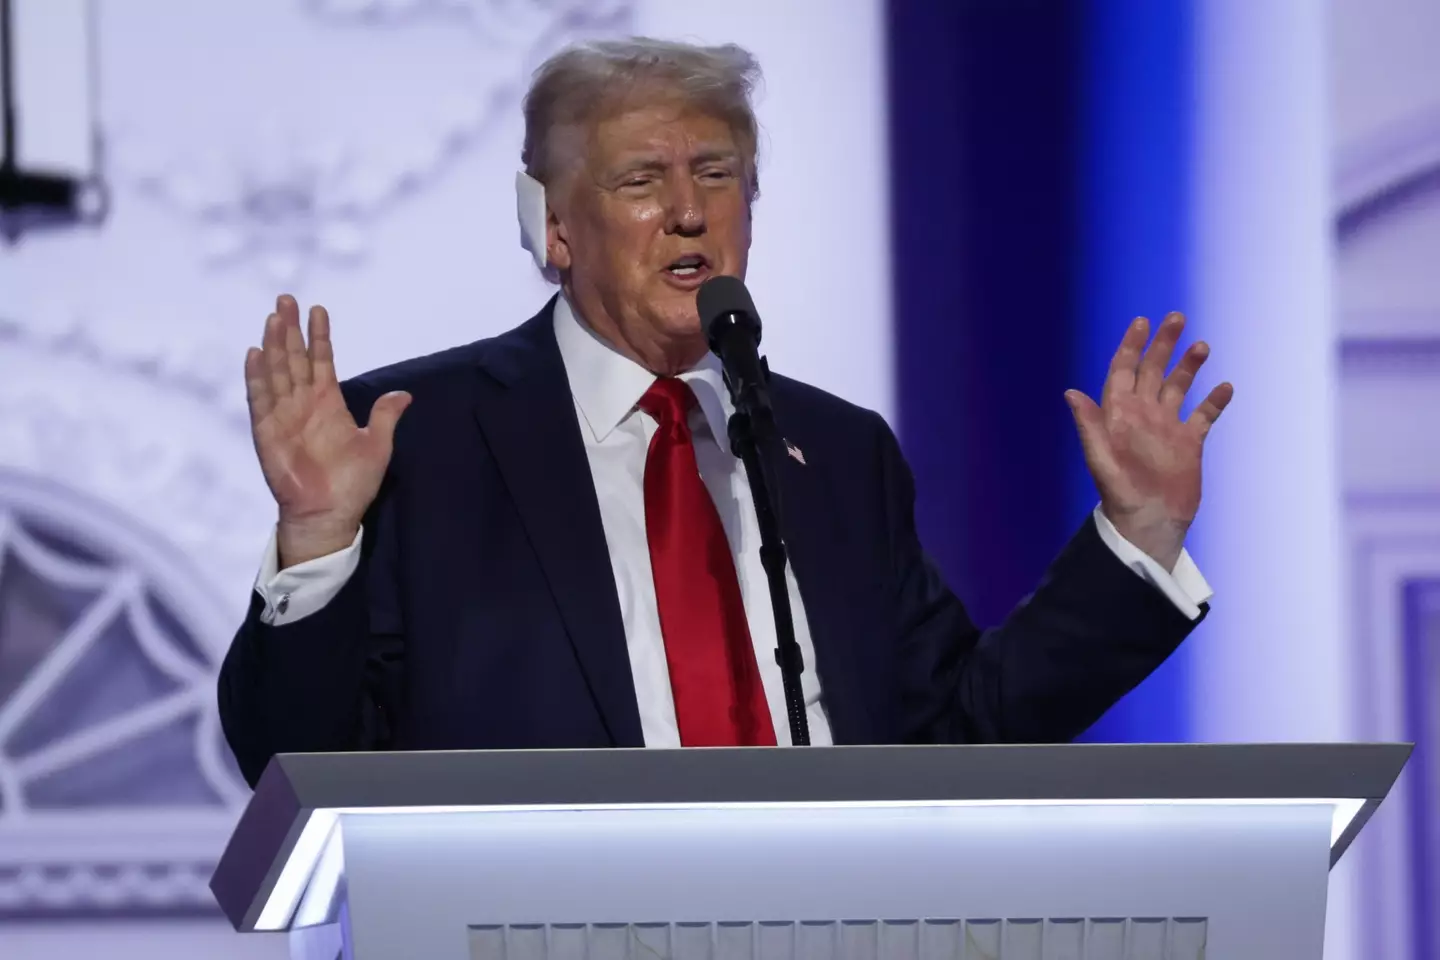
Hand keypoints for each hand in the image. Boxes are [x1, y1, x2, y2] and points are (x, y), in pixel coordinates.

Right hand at [245, 295, 410, 567]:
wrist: (330, 515)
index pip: (321, 361)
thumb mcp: (376, 446)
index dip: (319, 336)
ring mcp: (284, 416)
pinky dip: (257, 377)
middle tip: (285, 298)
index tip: (318, 309)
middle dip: (290, 329)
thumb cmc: (351, 485)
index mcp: (328, 403)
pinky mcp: (268, 432)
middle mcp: (303, 404)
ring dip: (274, 345)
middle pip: (294, 358)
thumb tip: (404, 394)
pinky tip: (254, 353)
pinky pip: (261, 400)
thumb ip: (384, 416)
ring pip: (277, 372)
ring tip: (273, 317)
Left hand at [1065, 313, 1232, 571]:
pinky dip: (1214, 401)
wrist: (1149, 523)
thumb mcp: (1101, 458)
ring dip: (1188, 366)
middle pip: (1153, 371)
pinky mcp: (1189, 443)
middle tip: (1176, 317)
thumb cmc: (1119, 494)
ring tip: (1201, 345)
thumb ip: (1089, 425)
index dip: (1131, 346)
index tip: (1142, 321)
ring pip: (1179, 387)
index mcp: (1120, 414)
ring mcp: (1167, 428)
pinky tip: (1225, 387)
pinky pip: (1203, 416)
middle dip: (1163, 344)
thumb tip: (1070, 393)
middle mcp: (1143, 415)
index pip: (1123, 370)